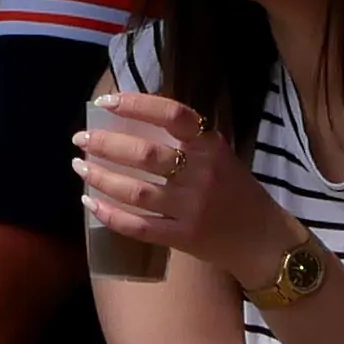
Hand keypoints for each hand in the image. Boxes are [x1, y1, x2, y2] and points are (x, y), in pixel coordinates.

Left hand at [74, 91, 296, 292]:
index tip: (106, 102)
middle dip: (106, 144)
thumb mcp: (221, 155)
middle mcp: (201, 174)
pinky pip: (139, 226)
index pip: (171, 114)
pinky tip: (91, 204)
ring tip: (80, 167)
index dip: (136, 105)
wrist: (264, 241)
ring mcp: (191, 208)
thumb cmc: (238, 193)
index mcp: (211, 146)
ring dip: (101, 177)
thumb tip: (135, 119)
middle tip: (80, 139)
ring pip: (136, 191)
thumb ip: (188, 139)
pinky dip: (111, 216)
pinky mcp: (184, 237)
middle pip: (145, 154)